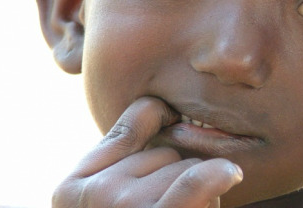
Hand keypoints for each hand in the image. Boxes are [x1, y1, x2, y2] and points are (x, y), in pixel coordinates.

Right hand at [52, 97, 242, 207]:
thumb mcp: (111, 191)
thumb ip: (125, 148)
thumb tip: (157, 104)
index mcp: (74, 189)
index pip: (137, 120)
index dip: (163, 118)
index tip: (176, 123)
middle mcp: (95, 198)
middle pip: (166, 152)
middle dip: (179, 170)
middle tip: (175, 203)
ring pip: (185, 168)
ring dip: (199, 187)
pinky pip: (189, 183)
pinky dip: (213, 176)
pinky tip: (229, 174)